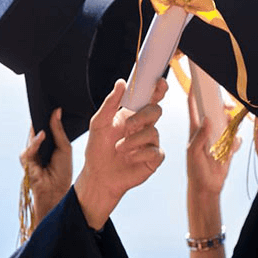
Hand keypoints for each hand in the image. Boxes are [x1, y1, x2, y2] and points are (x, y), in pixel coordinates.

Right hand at [20, 108, 72, 225]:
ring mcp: (30, 154)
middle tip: (45, 102)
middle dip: (40, 116)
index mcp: (46, 143)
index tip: (51, 100)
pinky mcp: (26, 162)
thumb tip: (56, 111)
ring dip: (37, 127)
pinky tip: (42, 135)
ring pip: (31, 137)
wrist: (58, 190)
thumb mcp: (64, 147)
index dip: (46, 114)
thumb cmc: (62, 170)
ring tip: (43, 113)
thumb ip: (58, 130)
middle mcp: (36, 147)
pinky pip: (29, 149)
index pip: (44, 125)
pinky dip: (35, 142)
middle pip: (36, 128)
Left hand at [74, 78, 167, 229]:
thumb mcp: (99, 123)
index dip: (158, 89)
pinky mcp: (154, 159)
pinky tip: (130, 158)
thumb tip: (121, 82)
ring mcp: (151, 142)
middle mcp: (144, 126)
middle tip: (127, 125)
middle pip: (156, 111)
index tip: (159, 82)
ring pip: (153, 132)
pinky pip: (155, 151)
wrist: (98, 175)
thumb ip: (110, 103)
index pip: (150, 98)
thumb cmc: (98, 149)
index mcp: (133, 115)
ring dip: (134, 140)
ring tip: (119, 148)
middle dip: (143, 116)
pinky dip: (140, 154)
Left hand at [186, 91, 240, 197]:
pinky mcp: (228, 144)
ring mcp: (218, 135)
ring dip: (232, 121)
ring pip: (228, 119)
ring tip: (230, 129)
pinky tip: (231, 148)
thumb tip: (207, 119)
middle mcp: (207, 128)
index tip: (199, 78)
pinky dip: (237, 139)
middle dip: (223, 104)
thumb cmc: (196, 170)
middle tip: (230, 106)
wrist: (208, 187)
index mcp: (195, 127)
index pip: (194, 103)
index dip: (195, 90)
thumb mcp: (194, 153)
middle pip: (215, 107)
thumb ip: (200, 136)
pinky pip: (236, 135)